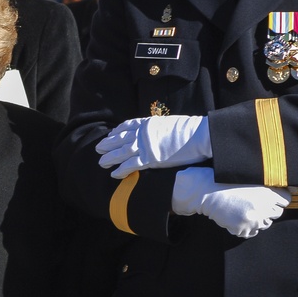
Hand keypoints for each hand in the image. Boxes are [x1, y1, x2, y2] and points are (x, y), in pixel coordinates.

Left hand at [96, 115, 210, 177]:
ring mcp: (145, 145)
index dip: (117, 131)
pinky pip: (130, 165)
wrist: (199, 135)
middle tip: (98, 148)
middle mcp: (143, 133)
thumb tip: (158, 131)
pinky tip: (114, 174)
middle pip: (120, 139)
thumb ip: (159, 128)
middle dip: (108, 144)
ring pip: (121, 152)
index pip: (127, 125)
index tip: (110, 135)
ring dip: (109, 157)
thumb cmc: (189, 130)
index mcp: (148, 122)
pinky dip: (120, 170)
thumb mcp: (170, 124)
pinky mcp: (150, 158)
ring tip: (101, 162)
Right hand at [172, 167, 290, 237]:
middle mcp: (263, 206)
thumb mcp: (251, 178)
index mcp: (266, 191)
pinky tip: (236, 217)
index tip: (268, 196)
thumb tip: (296, 189)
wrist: (206, 191)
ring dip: (257, 219)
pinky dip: (245, 228)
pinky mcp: (243, 229)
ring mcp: (253, 219)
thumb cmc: (228, 182)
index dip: (277, 198)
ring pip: (265, 224)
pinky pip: (251, 232)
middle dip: (268, 209)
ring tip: (242, 208)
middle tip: (252, 202)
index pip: (285, 200)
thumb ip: (272, 184)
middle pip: (277, 213)